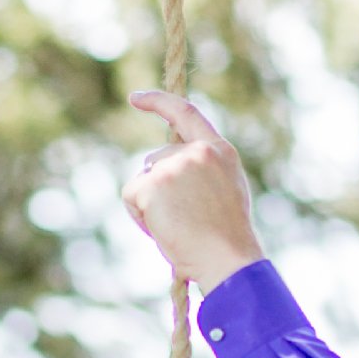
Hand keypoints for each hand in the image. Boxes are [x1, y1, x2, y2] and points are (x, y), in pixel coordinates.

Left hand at [121, 90, 262, 287]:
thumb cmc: (226, 238)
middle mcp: (197, 151)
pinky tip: (162, 229)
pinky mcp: (153, 183)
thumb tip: (161, 168)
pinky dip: (138, 215)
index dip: (158, 102)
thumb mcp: (225, 190)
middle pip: (156, 160)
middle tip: (184, 220)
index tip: (136, 98)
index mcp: (219, 151)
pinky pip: (131, 195)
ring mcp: (174, 165)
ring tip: (178, 227)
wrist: (228, 259)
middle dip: (159, 188)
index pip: (185, 113)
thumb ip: (201, 170)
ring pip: (144, 179)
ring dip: (151, 204)